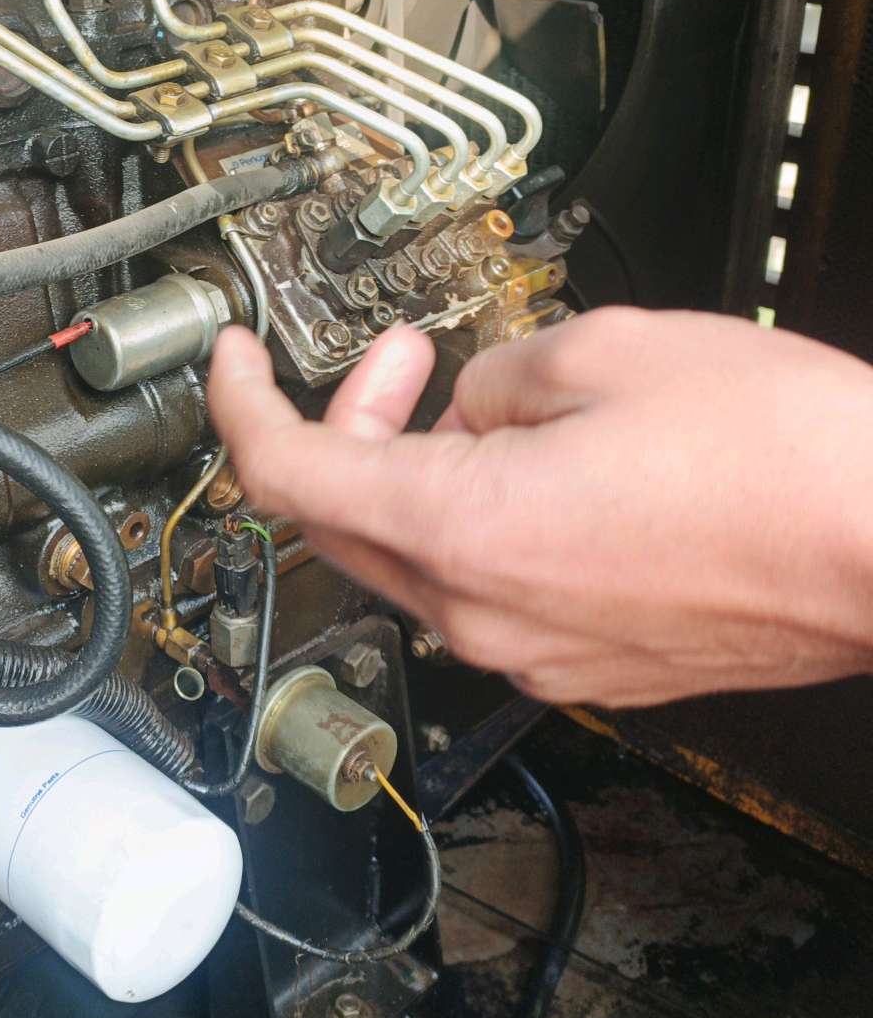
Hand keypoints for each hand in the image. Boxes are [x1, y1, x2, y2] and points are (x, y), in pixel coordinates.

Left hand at [207, 307, 872, 708]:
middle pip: (343, 519)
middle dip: (346, 423)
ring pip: (417, 556)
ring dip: (418, 470)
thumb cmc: (787, 464)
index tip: (230, 361)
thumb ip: (499, 372)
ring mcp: (539, 652)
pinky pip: (490, 590)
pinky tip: (539, 467)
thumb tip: (475, 397)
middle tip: (397, 359)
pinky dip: (478, 521)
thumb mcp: (610, 350)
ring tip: (486, 398)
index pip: (287, 471)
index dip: (238, 404)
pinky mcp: (594, 666)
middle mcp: (484, 612)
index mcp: (462, 529)